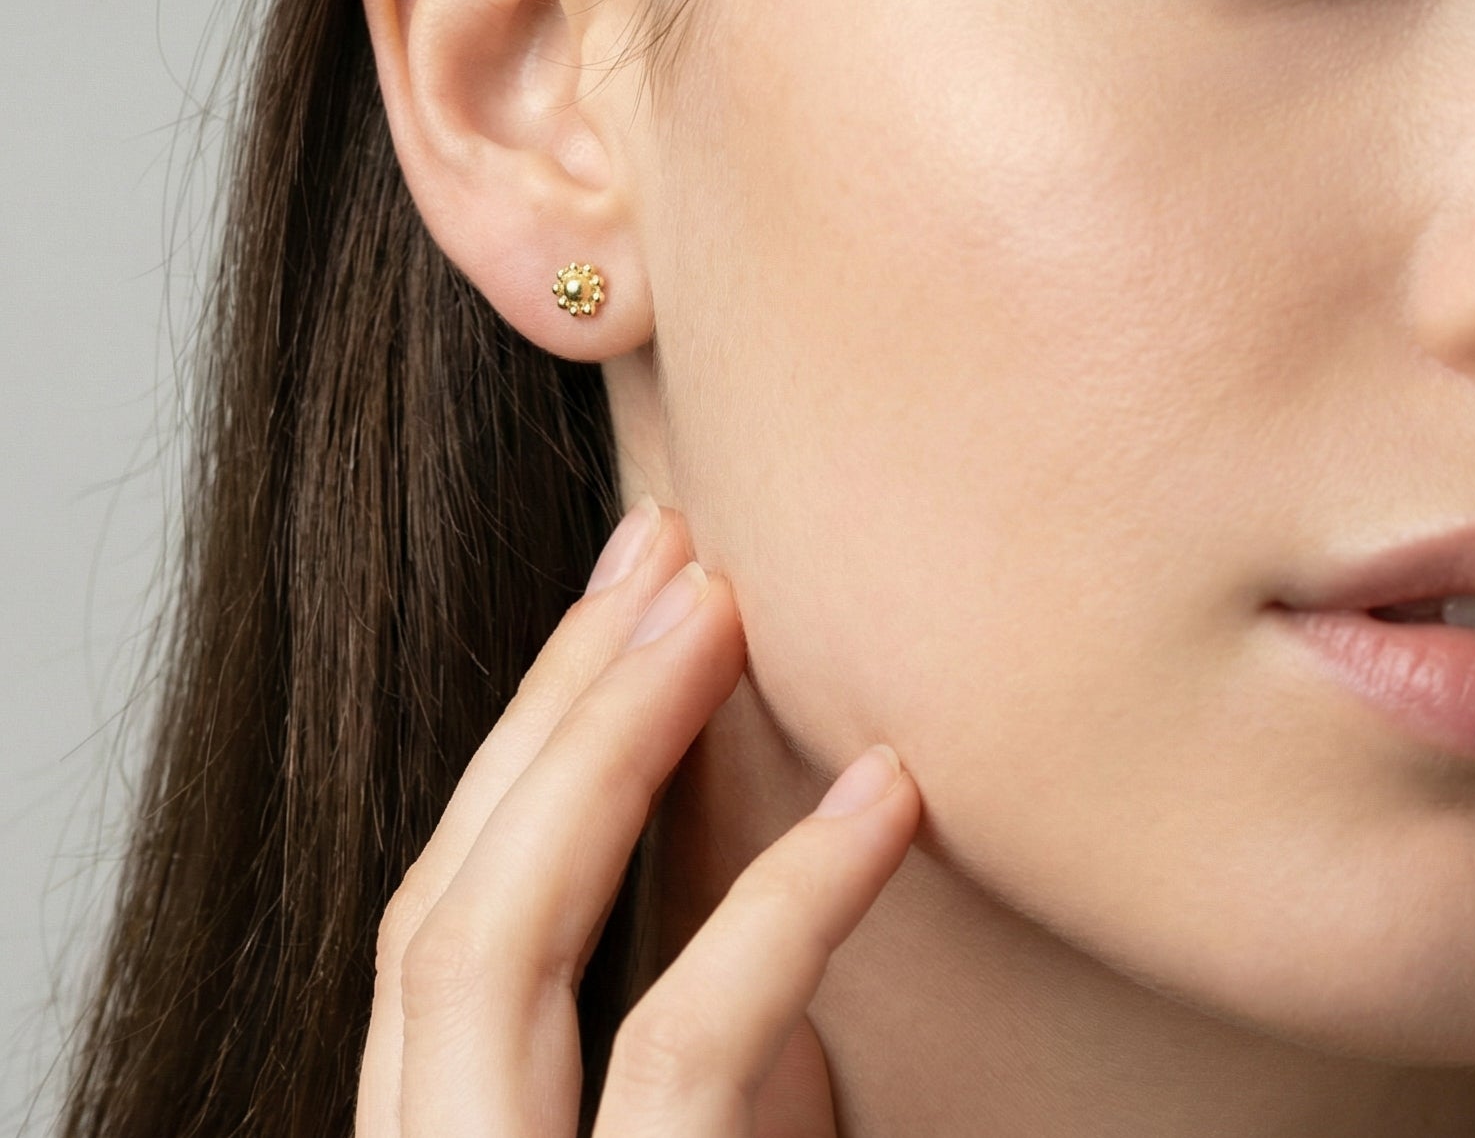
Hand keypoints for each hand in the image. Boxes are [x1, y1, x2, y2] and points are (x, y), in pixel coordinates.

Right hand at [355, 502, 921, 1137]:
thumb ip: (717, 1085)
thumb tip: (767, 939)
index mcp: (459, 1136)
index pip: (446, 922)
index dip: (527, 743)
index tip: (629, 594)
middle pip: (444, 904)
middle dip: (553, 706)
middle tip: (666, 538)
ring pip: (494, 946)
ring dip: (611, 748)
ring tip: (728, 606)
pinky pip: (681, 1048)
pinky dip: (784, 909)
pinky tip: (887, 796)